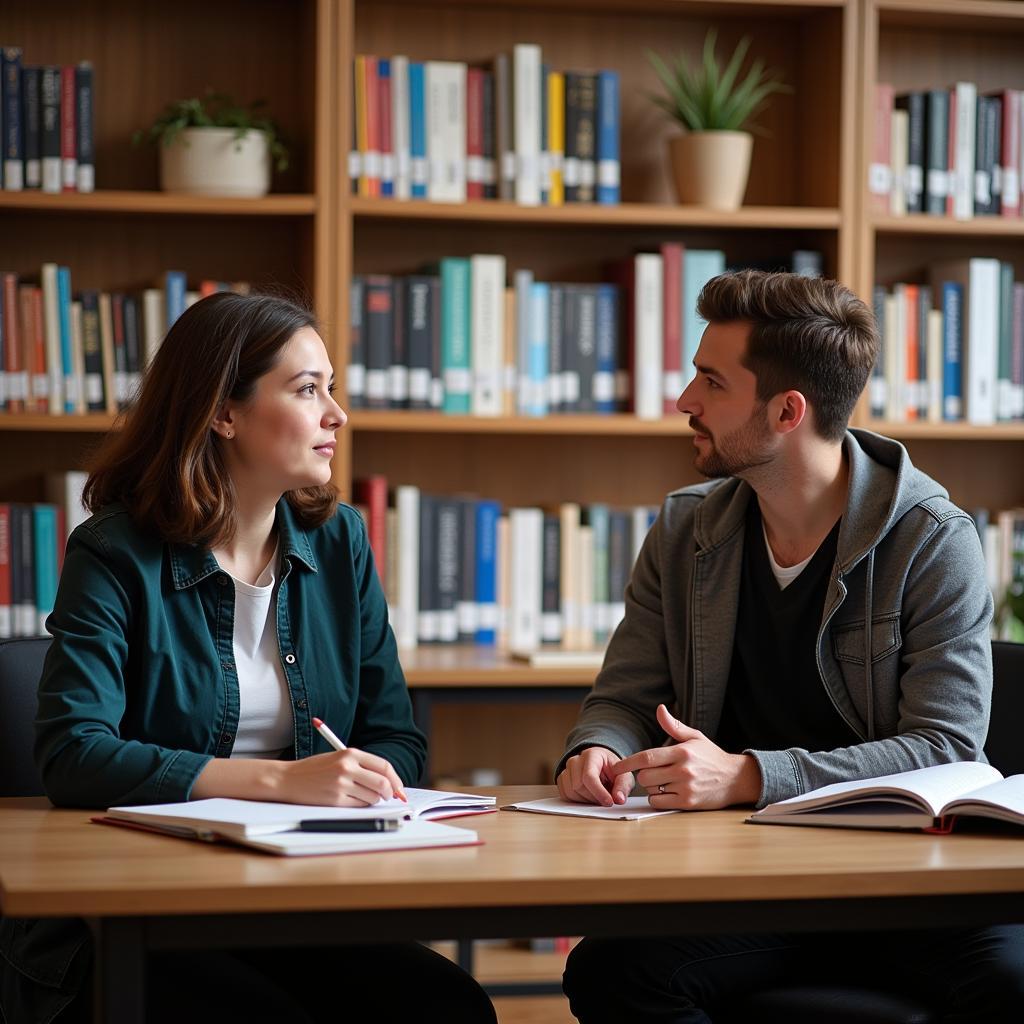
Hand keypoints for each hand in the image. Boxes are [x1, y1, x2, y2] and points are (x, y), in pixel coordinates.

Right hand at [277, 748, 405, 806]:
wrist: (287, 779)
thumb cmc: (314, 769)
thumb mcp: (338, 758)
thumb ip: (362, 766)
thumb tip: (387, 781)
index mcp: (350, 753)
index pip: (384, 766)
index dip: (395, 779)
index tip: (399, 787)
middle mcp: (347, 767)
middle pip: (382, 783)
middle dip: (390, 793)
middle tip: (389, 796)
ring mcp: (341, 784)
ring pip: (372, 797)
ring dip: (373, 800)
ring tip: (363, 796)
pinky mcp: (335, 800)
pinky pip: (359, 806)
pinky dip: (361, 806)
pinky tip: (352, 801)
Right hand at [556, 746, 633, 806]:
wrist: (602, 765)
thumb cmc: (612, 769)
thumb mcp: (624, 775)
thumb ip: (623, 786)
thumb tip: (619, 799)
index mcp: (591, 755)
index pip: (589, 776)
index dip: (599, 792)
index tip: (609, 803)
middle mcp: (575, 760)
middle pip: (578, 786)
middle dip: (594, 798)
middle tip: (606, 800)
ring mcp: (566, 770)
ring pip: (571, 792)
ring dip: (586, 801)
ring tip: (598, 797)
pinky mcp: (562, 780)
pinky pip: (565, 795)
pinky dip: (577, 801)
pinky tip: (588, 797)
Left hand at [610, 705, 761, 809]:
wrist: (736, 779)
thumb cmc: (711, 756)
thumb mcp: (695, 737)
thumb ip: (674, 726)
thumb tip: (660, 709)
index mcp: (682, 752)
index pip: (647, 757)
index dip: (628, 763)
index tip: (616, 767)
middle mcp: (683, 770)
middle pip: (645, 776)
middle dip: (643, 774)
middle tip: (652, 772)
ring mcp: (686, 788)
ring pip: (651, 790)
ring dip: (652, 786)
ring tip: (664, 780)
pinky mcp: (688, 802)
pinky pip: (660, 803)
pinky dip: (658, 798)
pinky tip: (668, 791)